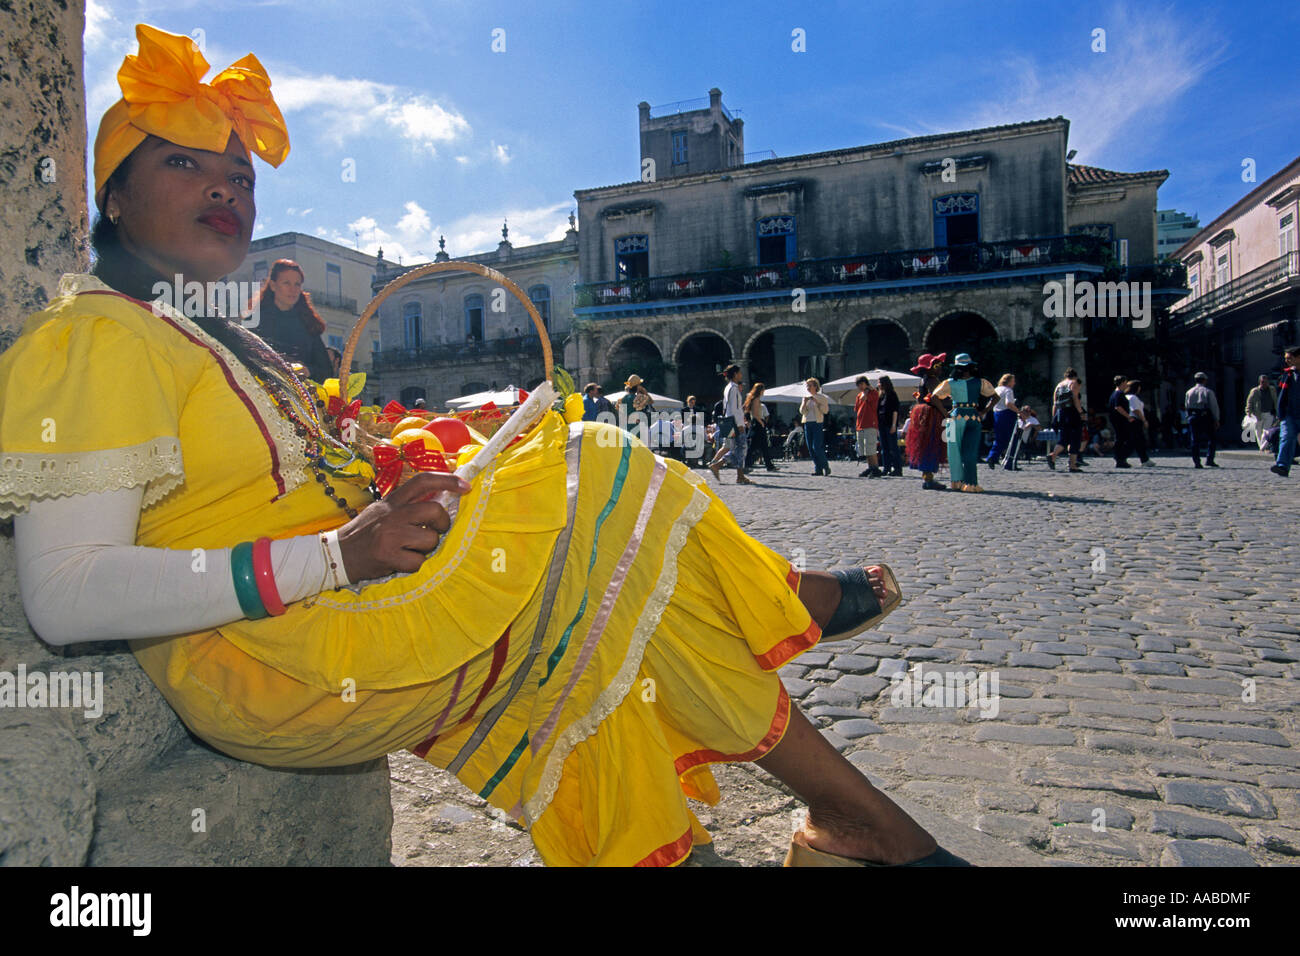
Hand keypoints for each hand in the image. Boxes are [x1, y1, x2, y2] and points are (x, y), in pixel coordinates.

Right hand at [336, 472, 471, 582]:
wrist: (338, 555)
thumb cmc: (366, 534)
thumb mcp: (383, 511)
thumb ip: (407, 505)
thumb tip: (441, 499)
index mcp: (392, 501)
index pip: (423, 481)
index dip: (447, 480)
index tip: (466, 485)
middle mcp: (392, 513)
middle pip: (435, 510)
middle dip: (443, 524)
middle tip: (436, 532)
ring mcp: (390, 534)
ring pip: (430, 539)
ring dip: (426, 549)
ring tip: (410, 550)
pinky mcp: (388, 555)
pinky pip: (418, 562)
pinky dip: (413, 565)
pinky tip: (400, 562)